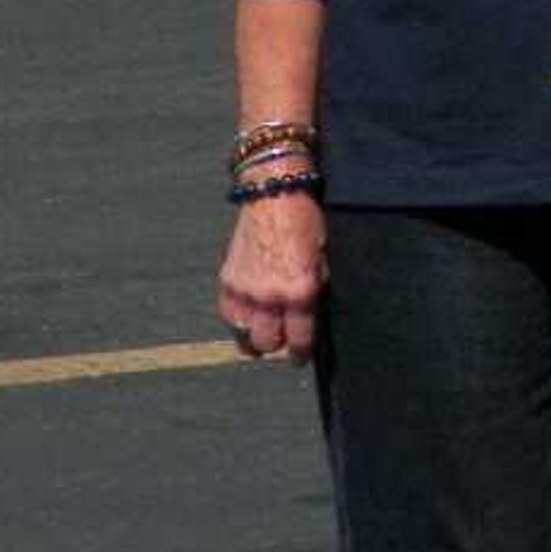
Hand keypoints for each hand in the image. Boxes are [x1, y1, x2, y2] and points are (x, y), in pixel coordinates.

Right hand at [217, 195, 325, 362]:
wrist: (274, 194)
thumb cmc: (306, 222)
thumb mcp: (323, 259)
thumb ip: (316, 292)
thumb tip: (313, 319)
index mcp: (299, 292)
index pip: (298, 339)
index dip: (300, 353)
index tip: (299, 357)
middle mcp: (269, 296)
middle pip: (267, 343)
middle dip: (276, 347)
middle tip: (282, 343)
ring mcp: (244, 290)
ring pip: (243, 335)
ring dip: (253, 337)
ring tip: (263, 334)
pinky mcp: (227, 280)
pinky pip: (228, 315)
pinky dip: (237, 320)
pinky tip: (247, 317)